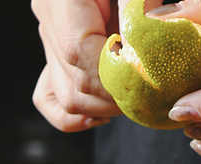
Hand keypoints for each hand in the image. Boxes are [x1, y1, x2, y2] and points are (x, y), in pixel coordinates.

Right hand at [31, 0, 138, 131]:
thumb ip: (141, 7)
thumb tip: (149, 51)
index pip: (80, 54)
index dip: (113, 76)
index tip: (147, 82)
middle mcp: (48, 21)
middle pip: (75, 86)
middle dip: (116, 98)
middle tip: (152, 94)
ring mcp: (48, 41)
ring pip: (67, 100)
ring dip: (105, 108)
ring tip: (137, 98)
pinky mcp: (55, 55)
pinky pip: (51, 99)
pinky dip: (78, 115)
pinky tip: (106, 111)